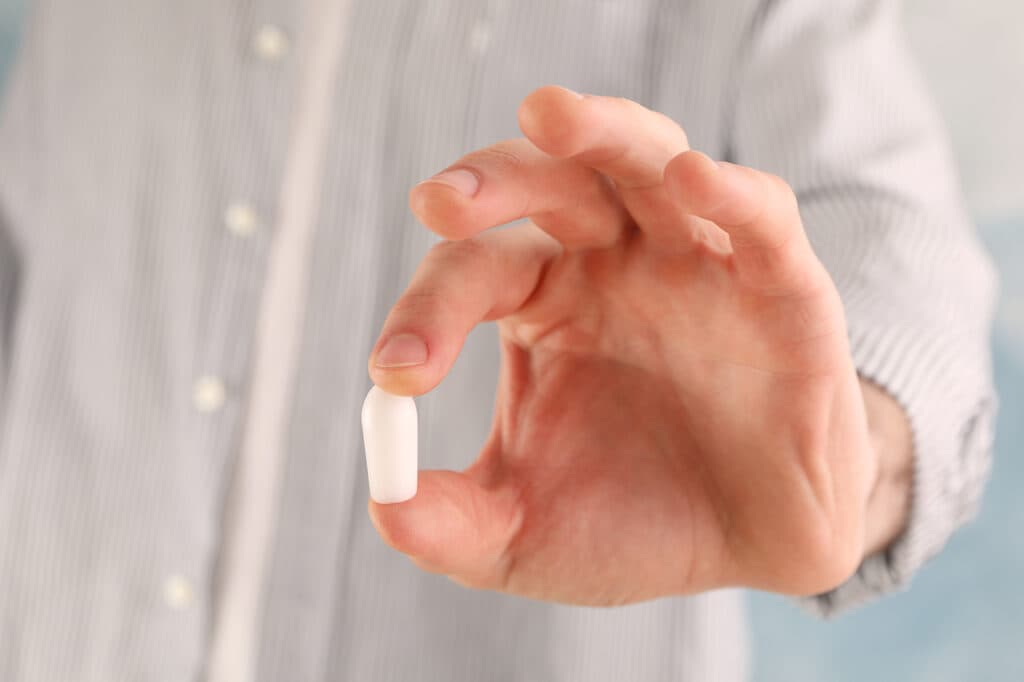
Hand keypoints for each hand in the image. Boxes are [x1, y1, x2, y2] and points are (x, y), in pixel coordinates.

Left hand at [366, 86, 888, 604]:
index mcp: (545, 304)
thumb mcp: (527, 537)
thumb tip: (383, 503)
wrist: (754, 550)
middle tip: (439, 201)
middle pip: (549, 183)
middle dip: (494, 179)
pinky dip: (730, 190)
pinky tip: (690, 176)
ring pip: (646, 161)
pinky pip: (760, 216)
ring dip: (600, 132)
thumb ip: (452, 524)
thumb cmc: (637, 526)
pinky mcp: (780, 284)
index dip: (427, 310)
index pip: (474, 268)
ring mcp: (697, 262)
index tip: (395, 373)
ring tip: (546, 114)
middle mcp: (614, 263)